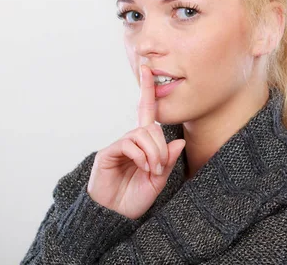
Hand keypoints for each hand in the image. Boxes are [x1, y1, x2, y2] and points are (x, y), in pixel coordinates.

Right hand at [86, 65, 185, 219]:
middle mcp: (130, 142)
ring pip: (142, 134)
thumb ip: (167, 162)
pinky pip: (129, 143)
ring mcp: (118, 146)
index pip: (146, 113)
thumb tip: (179, 142)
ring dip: (153, 152)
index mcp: (143, 145)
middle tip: (160, 167)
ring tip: (152, 170)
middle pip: (151, 128)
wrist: (115, 217)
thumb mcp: (158, 181)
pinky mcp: (107, 153)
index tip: (146, 69)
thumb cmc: (134, 199)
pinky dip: (140, 154)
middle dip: (160, 146)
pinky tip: (142, 167)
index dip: (146, 91)